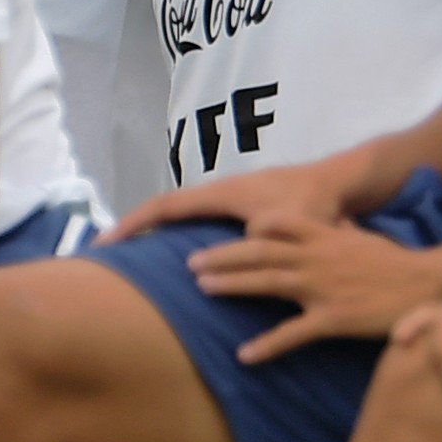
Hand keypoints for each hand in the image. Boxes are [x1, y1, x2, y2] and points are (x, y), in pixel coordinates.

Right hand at [108, 156, 360, 240]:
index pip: (164, 206)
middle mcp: (218, 193)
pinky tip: (175, 256)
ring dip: (154, 232)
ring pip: (180, 216)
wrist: (338, 184)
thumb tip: (237, 250)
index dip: (132, 223)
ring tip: (130, 257)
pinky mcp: (239, 209)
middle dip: (133, 227)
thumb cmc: (314, 204)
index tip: (104, 242)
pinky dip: (179, 235)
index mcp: (221, 194)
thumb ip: (263, 237)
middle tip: (104, 254)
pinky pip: (197, 222)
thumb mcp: (288, 224)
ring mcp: (227, 199)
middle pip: (164, 209)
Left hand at [188, 217, 441, 362]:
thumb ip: (335, 233)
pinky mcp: (334, 319)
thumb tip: (324, 226)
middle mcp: (318, 258)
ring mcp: (323, 288)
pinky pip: (293, 333)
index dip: (242, 234)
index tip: (215, 236)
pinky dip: (267, 344)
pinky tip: (244, 354)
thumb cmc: (396, 263)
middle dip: (223, 257)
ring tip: (203, 289)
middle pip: (261, 253)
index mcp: (324, 237)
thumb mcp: (362, 239)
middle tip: (191, 263)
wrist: (428, 284)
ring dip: (233, 285)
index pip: (275, 228)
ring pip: (269, 283)